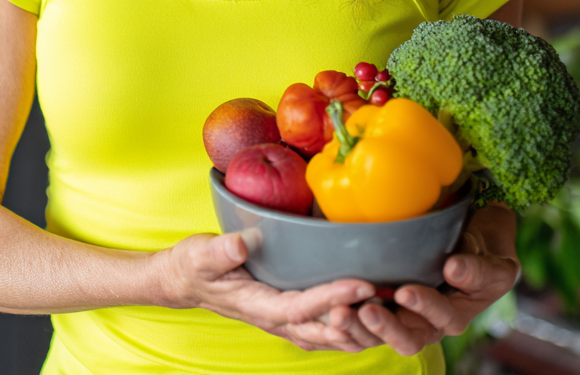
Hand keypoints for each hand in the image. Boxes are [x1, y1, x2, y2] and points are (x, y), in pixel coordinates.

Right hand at [155, 230, 380, 351]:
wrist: (187, 281)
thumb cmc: (194, 266)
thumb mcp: (199, 254)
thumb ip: (219, 252)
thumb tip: (240, 244)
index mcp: (257, 306)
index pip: (300, 307)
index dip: (331, 298)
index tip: (361, 284)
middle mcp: (276, 320)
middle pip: (323, 329)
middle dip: (358, 318)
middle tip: (391, 300)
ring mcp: (284, 321)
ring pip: (328, 335)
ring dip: (360, 327)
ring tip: (392, 309)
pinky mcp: (290, 313)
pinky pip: (325, 328)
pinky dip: (350, 326)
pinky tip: (371, 313)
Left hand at [351, 205, 520, 355]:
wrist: (470, 247)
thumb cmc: (483, 255)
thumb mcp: (494, 264)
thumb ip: (479, 270)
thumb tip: (454, 269)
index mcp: (456, 315)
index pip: (441, 318)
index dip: (424, 307)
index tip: (406, 291)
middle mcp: (428, 323)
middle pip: (406, 336)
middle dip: (385, 327)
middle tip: (366, 310)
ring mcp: (404, 317)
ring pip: (381, 334)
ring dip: (359, 327)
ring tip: (339, 313)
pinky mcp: (384, 307)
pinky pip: (365, 319)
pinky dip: (349, 317)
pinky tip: (330, 305)